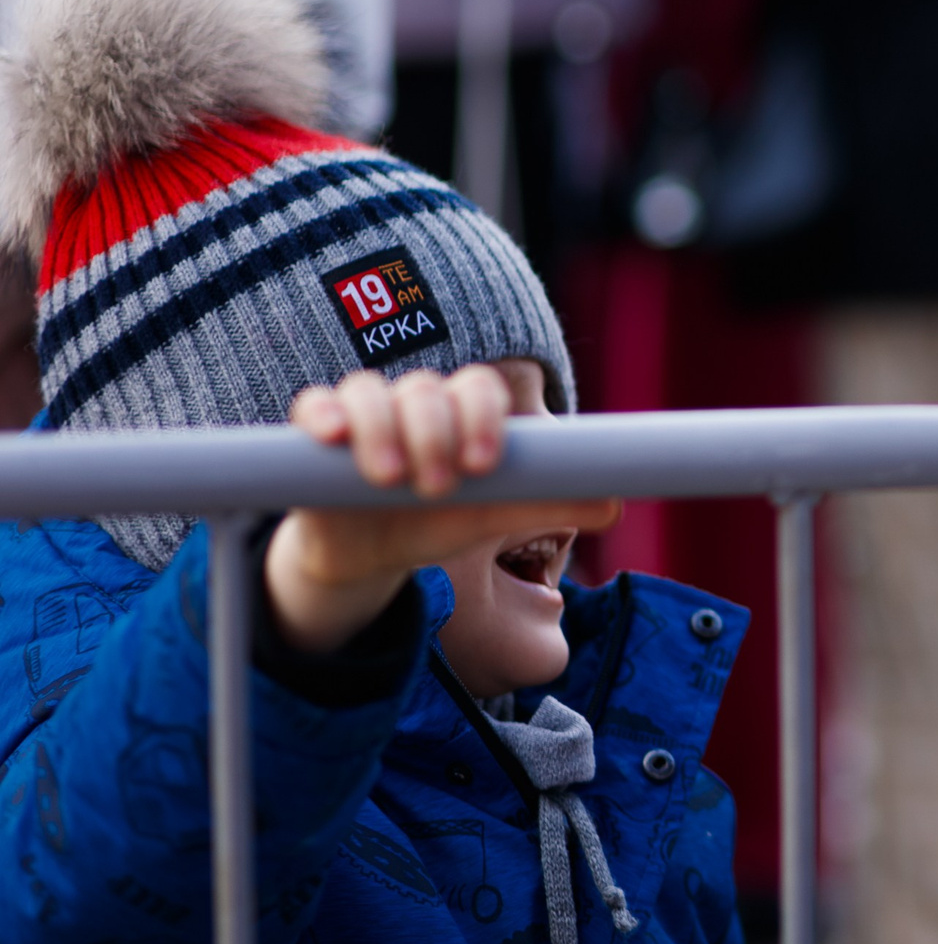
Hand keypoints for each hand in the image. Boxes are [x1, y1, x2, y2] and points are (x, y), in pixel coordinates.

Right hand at [266, 366, 615, 654]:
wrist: (370, 555)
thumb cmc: (436, 522)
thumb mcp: (491, 518)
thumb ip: (549, 505)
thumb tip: (617, 506)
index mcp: (461, 414)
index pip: (478, 387)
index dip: (483, 416)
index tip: (485, 464)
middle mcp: (413, 404)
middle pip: (426, 389)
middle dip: (435, 433)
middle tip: (439, 486)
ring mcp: (363, 414)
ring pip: (369, 390)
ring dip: (381, 427)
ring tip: (390, 477)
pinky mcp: (316, 436)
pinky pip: (314, 404)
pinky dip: (322, 413)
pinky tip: (331, 438)